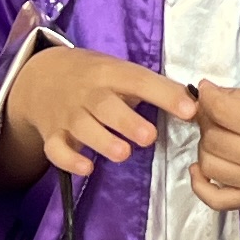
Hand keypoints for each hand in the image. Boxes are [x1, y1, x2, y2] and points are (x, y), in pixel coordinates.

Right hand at [8, 46, 197, 179]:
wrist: (41, 76)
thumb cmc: (95, 77)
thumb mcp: (121, 72)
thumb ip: (154, 88)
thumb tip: (198, 106)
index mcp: (111, 73)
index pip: (139, 80)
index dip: (165, 94)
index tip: (190, 109)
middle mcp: (88, 93)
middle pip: (105, 106)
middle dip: (127, 122)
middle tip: (149, 137)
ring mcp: (68, 114)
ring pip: (82, 128)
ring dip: (103, 142)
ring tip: (124, 154)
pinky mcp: (53, 135)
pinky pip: (56, 149)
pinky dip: (69, 160)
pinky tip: (87, 167)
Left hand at [187, 82, 239, 209]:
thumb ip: (238, 96)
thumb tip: (204, 95)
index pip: (220, 110)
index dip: (206, 97)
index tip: (207, 92)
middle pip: (211, 138)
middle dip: (208, 121)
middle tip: (218, 114)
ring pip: (208, 164)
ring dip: (206, 147)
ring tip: (221, 138)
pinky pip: (214, 199)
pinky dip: (200, 185)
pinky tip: (201, 168)